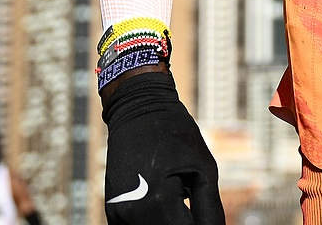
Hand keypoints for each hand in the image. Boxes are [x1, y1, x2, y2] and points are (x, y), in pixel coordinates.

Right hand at [102, 71, 223, 223]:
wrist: (137, 108)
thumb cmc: (175, 134)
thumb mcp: (203, 169)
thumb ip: (209, 209)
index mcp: (157, 201)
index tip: (206, 216)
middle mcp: (132, 213)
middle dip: (186, 223)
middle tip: (192, 196)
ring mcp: (118, 214)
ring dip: (171, 222)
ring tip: (179, 194)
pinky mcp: (112, 212)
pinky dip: (155, 221)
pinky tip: (164, 200)